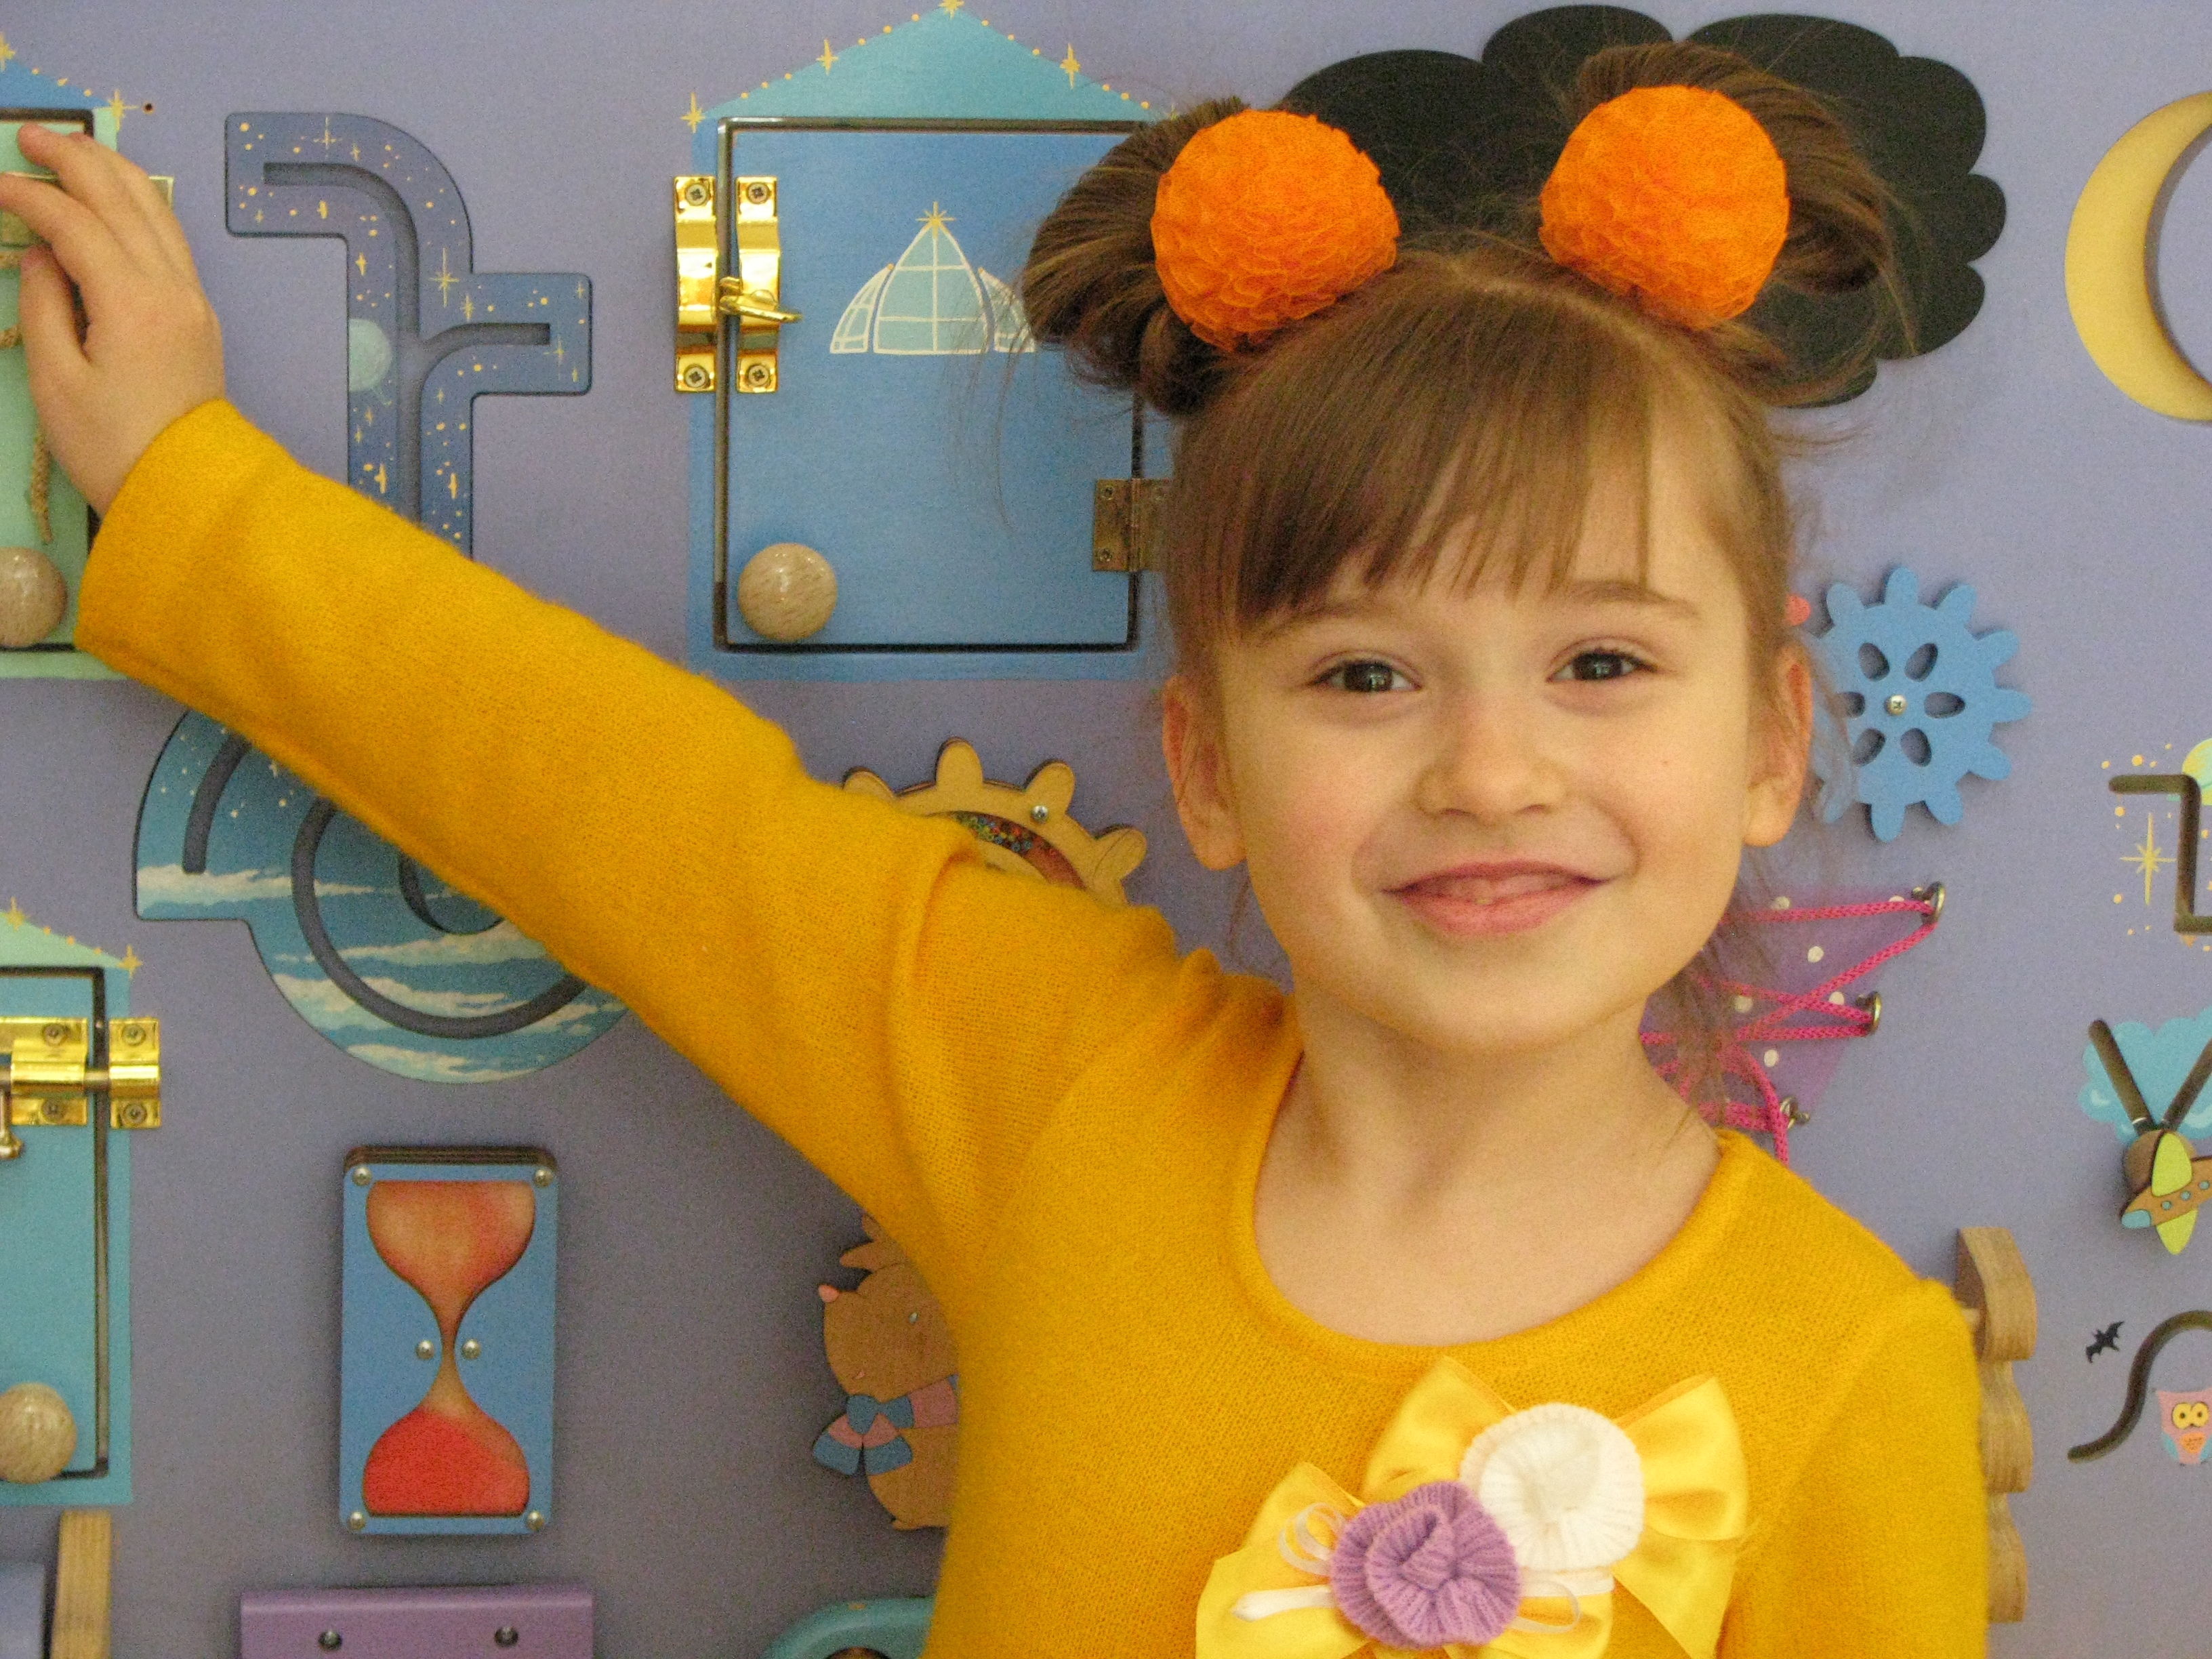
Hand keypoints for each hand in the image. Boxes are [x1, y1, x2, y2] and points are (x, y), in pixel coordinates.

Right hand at [0, 123, 223, 514]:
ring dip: (114, 174)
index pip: (75, 226)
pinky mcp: (199, 317)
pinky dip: (142, 207)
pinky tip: (120, 198)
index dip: (31, 197)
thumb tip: (43, 254)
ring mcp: (193, 301)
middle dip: (75, 161)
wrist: (192, 492)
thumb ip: (43, 305)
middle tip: (31, 136)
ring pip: (156, 214)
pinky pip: (171, 242)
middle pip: (123, 202)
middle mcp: (171, 290)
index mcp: (132, 303)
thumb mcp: (56, 381)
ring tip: (75, 149)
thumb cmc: (114, 447)